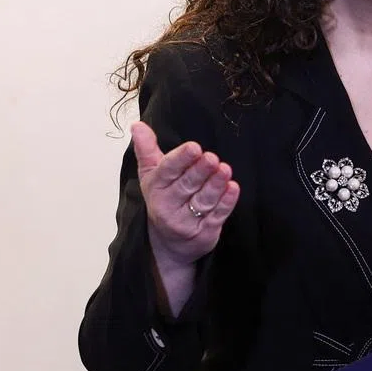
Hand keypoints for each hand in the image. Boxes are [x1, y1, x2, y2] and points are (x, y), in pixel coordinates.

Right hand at [132, 121, 239, 270]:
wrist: (169, 244)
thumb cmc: (163, 199)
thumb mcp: (151, 175)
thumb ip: (147, 149)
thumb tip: (138, 125)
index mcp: (156, 187)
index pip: (167, 171)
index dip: (181, 159)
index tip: (194, 148)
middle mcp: (168, 205)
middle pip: (186, 185)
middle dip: (200, 171)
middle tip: (212, 158)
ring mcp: (186, 221)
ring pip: (203, 200)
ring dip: (215, 185)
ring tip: (225, 170)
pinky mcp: (205, 232)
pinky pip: (217, 215)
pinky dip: (226, 202)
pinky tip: (233, 188)